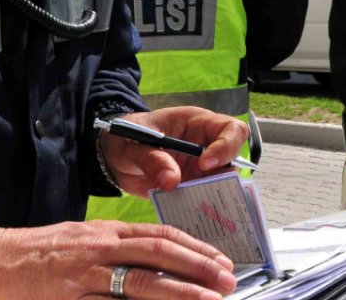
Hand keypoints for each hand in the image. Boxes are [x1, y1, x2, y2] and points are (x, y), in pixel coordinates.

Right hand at [0, 221, 235, 299]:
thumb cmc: (34, 254)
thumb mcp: (80, 240)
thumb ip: (115, 249)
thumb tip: (155, 260)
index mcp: (104, 232)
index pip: (159, 235)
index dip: (194, 248)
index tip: (220, 261)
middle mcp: (98, 249)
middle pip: (158, 255)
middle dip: (197, 268)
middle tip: (227, 281)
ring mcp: (83, 277)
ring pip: (140, 283)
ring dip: (179, 292)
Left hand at [101, 107, 249, 197]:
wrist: (112, 157)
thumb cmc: (125, 138)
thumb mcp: (132, 145)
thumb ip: (151, 159)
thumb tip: (172, 181)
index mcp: (197, 124)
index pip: (230, 129)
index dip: (226, 146)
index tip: (205, 164)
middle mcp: (205, 147)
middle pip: (233, 161)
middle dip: (225, 178)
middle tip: (204, 190)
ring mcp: (200, 171)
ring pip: (222, 186)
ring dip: (214, 198)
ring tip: (200, 210)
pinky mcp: (191, 189)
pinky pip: (204, 201)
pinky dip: (201, 211)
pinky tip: (192, 221)